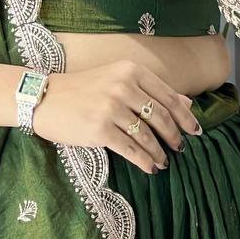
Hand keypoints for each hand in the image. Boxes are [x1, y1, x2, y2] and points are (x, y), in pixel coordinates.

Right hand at [30, 60, 202, 173]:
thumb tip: (186, 103)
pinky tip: (150, 167)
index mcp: (130, 71)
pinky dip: (145, 161)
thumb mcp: (117, 80)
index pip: (168, 96)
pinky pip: (131, 149)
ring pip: (147, 136)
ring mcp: (111, 108)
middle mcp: (123, 86)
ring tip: (164, 161)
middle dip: (175, 136)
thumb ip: (151, 90)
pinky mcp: (100, 130)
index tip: (195, 130)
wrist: (44, 98)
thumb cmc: (82, 90)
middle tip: (180, 147)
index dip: (185, 116)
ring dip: (160, 152)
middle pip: (161, 117)